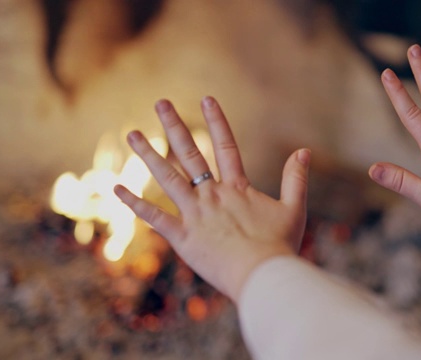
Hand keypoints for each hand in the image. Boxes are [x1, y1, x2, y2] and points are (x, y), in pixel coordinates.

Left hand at [114, 97, 309, 302]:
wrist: (263, 275)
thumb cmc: (280, 246)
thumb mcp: (294, 208)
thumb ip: (296, 178)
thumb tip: (304, 150)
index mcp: (237, 187)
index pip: (225, 146)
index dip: (217, 121)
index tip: (206, 99)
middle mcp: (212, 194)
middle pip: (189, 153)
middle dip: (175, 125)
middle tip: (161, 102)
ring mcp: (195, 214)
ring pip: (166, 178)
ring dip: (148, 154)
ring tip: (131, 134)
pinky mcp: (182, 237)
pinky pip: (153, 218)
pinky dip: (134, 204)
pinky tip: (116, 189)